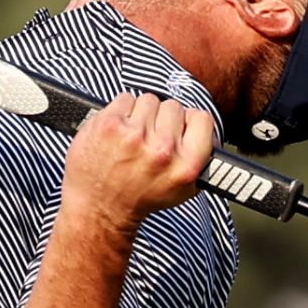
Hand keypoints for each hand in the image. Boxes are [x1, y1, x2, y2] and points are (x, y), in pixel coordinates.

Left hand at [60, 93, 213, 230]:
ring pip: (149, 100)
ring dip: (142, 114)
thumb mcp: (182, 190)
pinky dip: (121, 111)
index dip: (190, 122)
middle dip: (163, 120)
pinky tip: (118, 131)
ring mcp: (135, 134)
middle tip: (151, 139)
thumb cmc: (139, 198)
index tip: (181, 128)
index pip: (202, 118)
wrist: (99, 209)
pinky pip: (125, 99)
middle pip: (174, 107)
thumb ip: (200, 159)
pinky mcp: (110, 124)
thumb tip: (207, 133)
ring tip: (133, 137)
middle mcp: (163, 149)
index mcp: (185, 165)